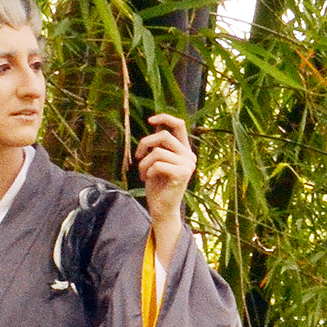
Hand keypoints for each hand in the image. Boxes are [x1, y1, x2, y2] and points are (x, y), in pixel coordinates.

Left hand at [134, 114, 194, 252]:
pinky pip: (158, 164)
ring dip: (144, 162)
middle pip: (164, 135)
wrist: (162, 209)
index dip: (165, 118)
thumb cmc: (158, 185)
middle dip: (144, 143)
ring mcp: (187, 165)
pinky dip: (148, 171)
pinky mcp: (182, 174)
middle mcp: (189, 156)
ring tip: (143, 173)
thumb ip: (159, 144)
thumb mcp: (157, 160)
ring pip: (158, 152)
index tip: (150, 120)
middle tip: (137, 156)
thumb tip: (155, 123)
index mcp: (185, 150)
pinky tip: (148, 179)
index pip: (179, 125)